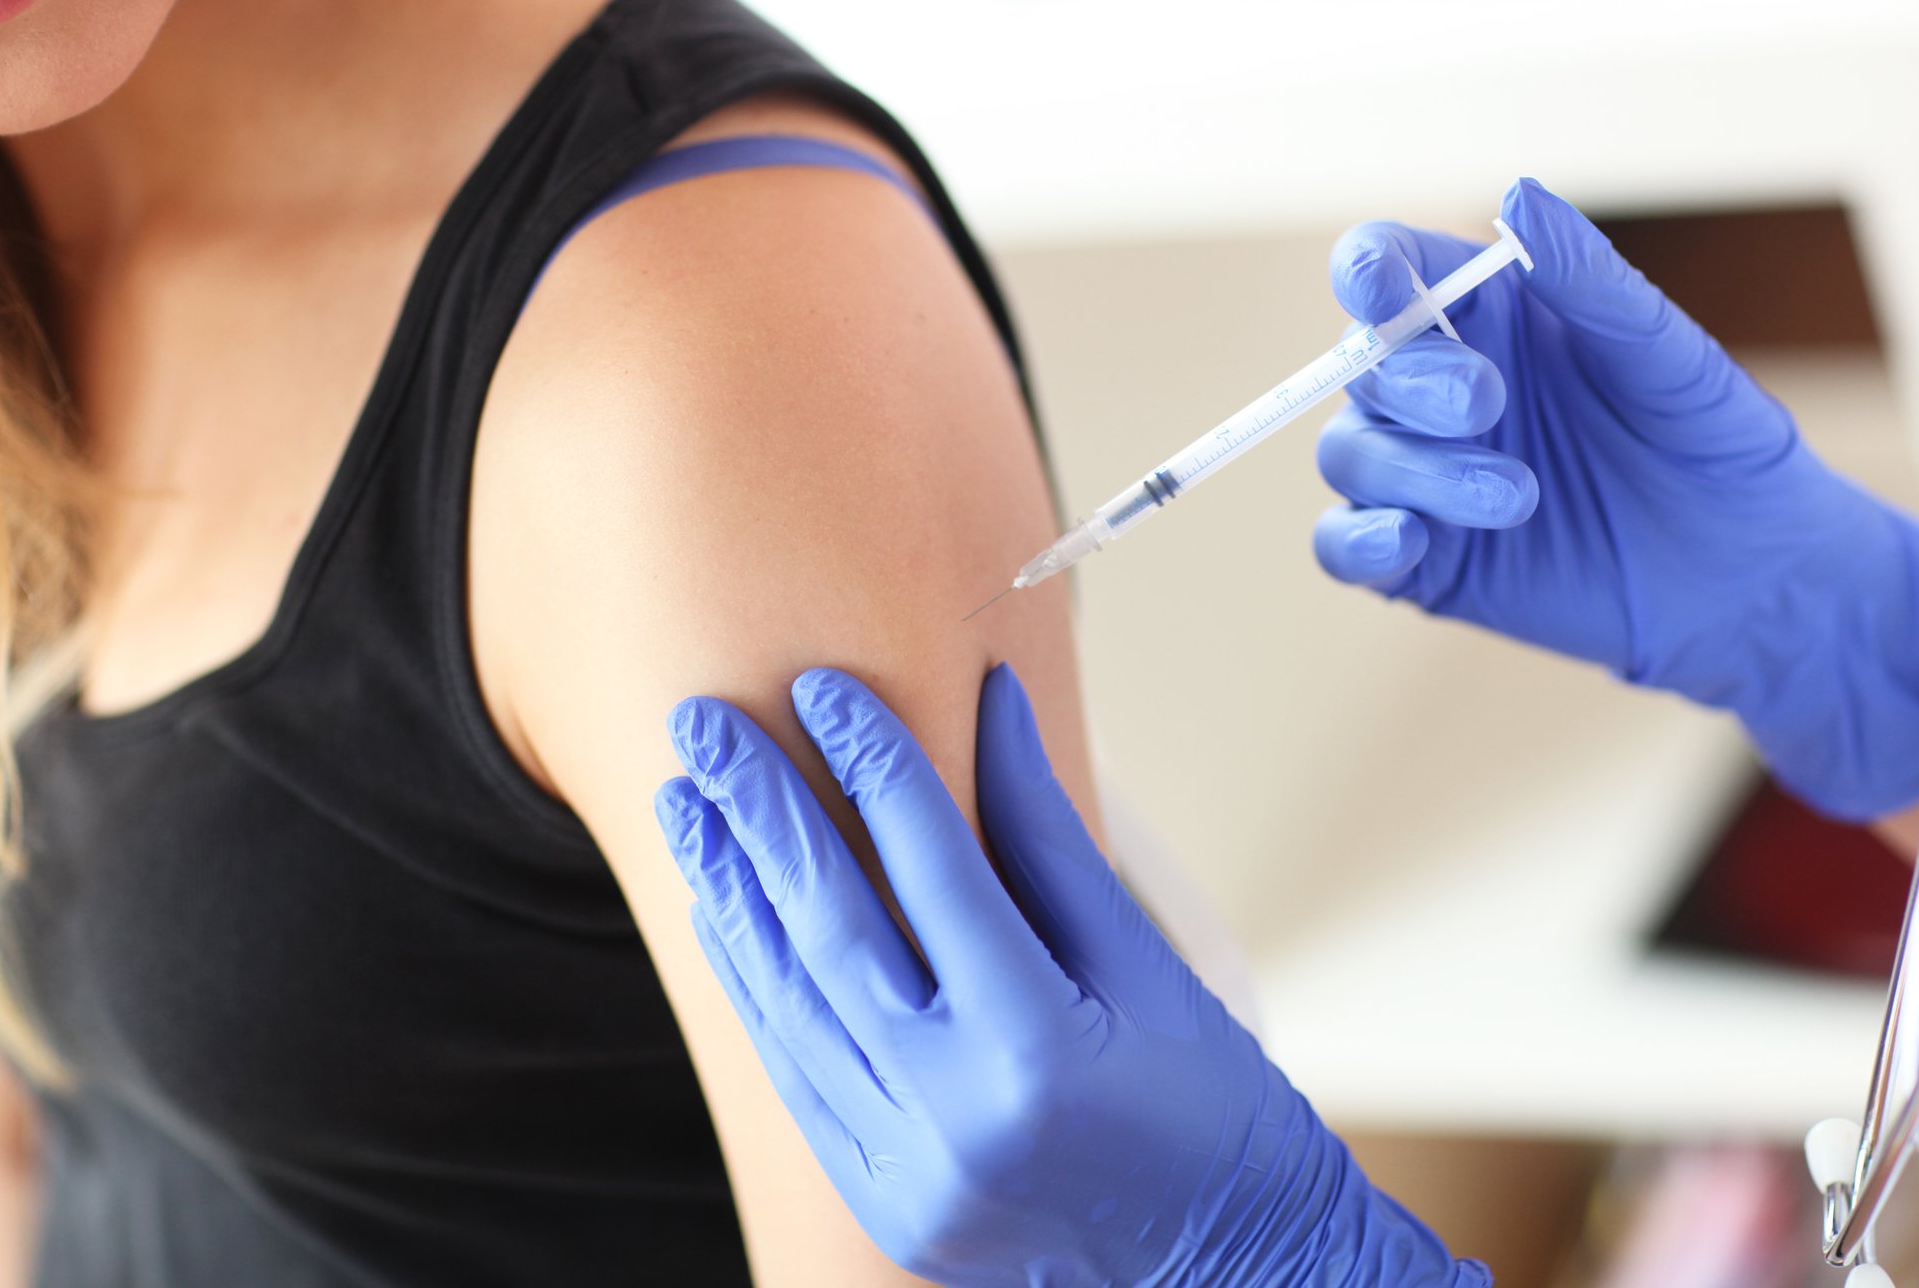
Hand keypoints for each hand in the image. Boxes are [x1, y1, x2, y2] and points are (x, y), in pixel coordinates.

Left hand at [656, 666, 1488, 1287]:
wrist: (1230, 1272)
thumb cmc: (1211, 1110)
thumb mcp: (1146, 964)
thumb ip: (1049, 838)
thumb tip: (991, 703)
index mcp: (1037, 1047)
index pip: (933, 871)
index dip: (875, 766)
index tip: (821, 688)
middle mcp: (956, 1116)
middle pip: (832, 932)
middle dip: (760, 816)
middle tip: (702, 724)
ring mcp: (908, 1174)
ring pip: (791, 1007)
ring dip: (732, 894)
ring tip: (687, 802)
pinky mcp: (883, 1204)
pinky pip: (794, 1075)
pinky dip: (755, 985)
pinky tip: (724, 909)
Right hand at [1315, 178, 1918, 819]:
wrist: (1746, 572)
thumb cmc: (1713, 444)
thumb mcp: (1667, 354)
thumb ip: (1589, 279)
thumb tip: (1519, 193)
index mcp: (1486, 314)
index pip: (1389, 269)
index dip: (1368, 271)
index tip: (1382, 292)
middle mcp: (1436, 387)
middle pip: (1363, 363)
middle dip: (1413, 381)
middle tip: (1489, 403)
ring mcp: (1422, 475)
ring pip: (1352, 453)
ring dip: (1417, 470)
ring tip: (1519, 497)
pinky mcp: (1424, 561)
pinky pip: (1343, 546)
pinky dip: (1359, 540)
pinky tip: (1408, 541)